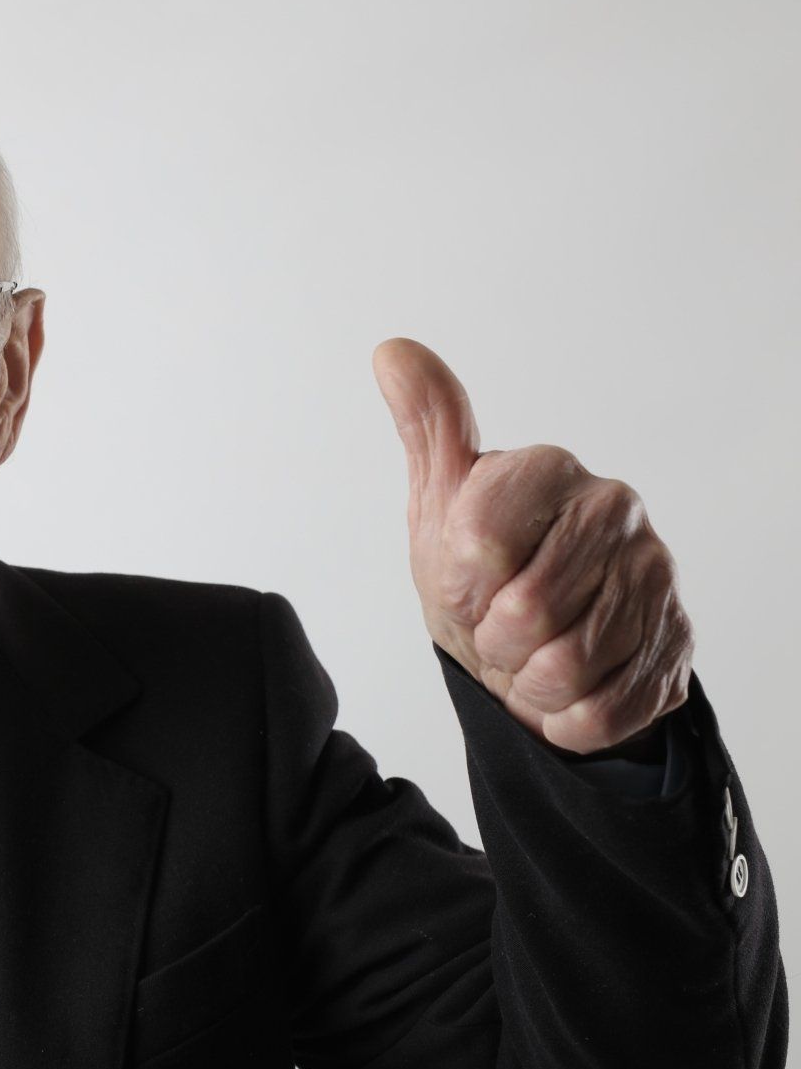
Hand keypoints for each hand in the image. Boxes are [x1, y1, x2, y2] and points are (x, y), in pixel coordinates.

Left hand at [372, 338, 691, 754]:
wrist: (535, 642)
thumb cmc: (482, 566)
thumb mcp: (442, 500)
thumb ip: (428, 428)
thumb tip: (392, 352)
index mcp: (551, 468)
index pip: (479, 541)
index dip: (457, 582)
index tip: (463, 581)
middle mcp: (615, 510)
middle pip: (526, 611)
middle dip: (492, 639)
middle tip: (496, 628)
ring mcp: (657, 576)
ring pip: (567, 666)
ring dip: (528, 680)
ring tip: (529, 656)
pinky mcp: (678, 644)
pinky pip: (604, 709)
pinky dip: (566, 716)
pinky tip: (564, 688)